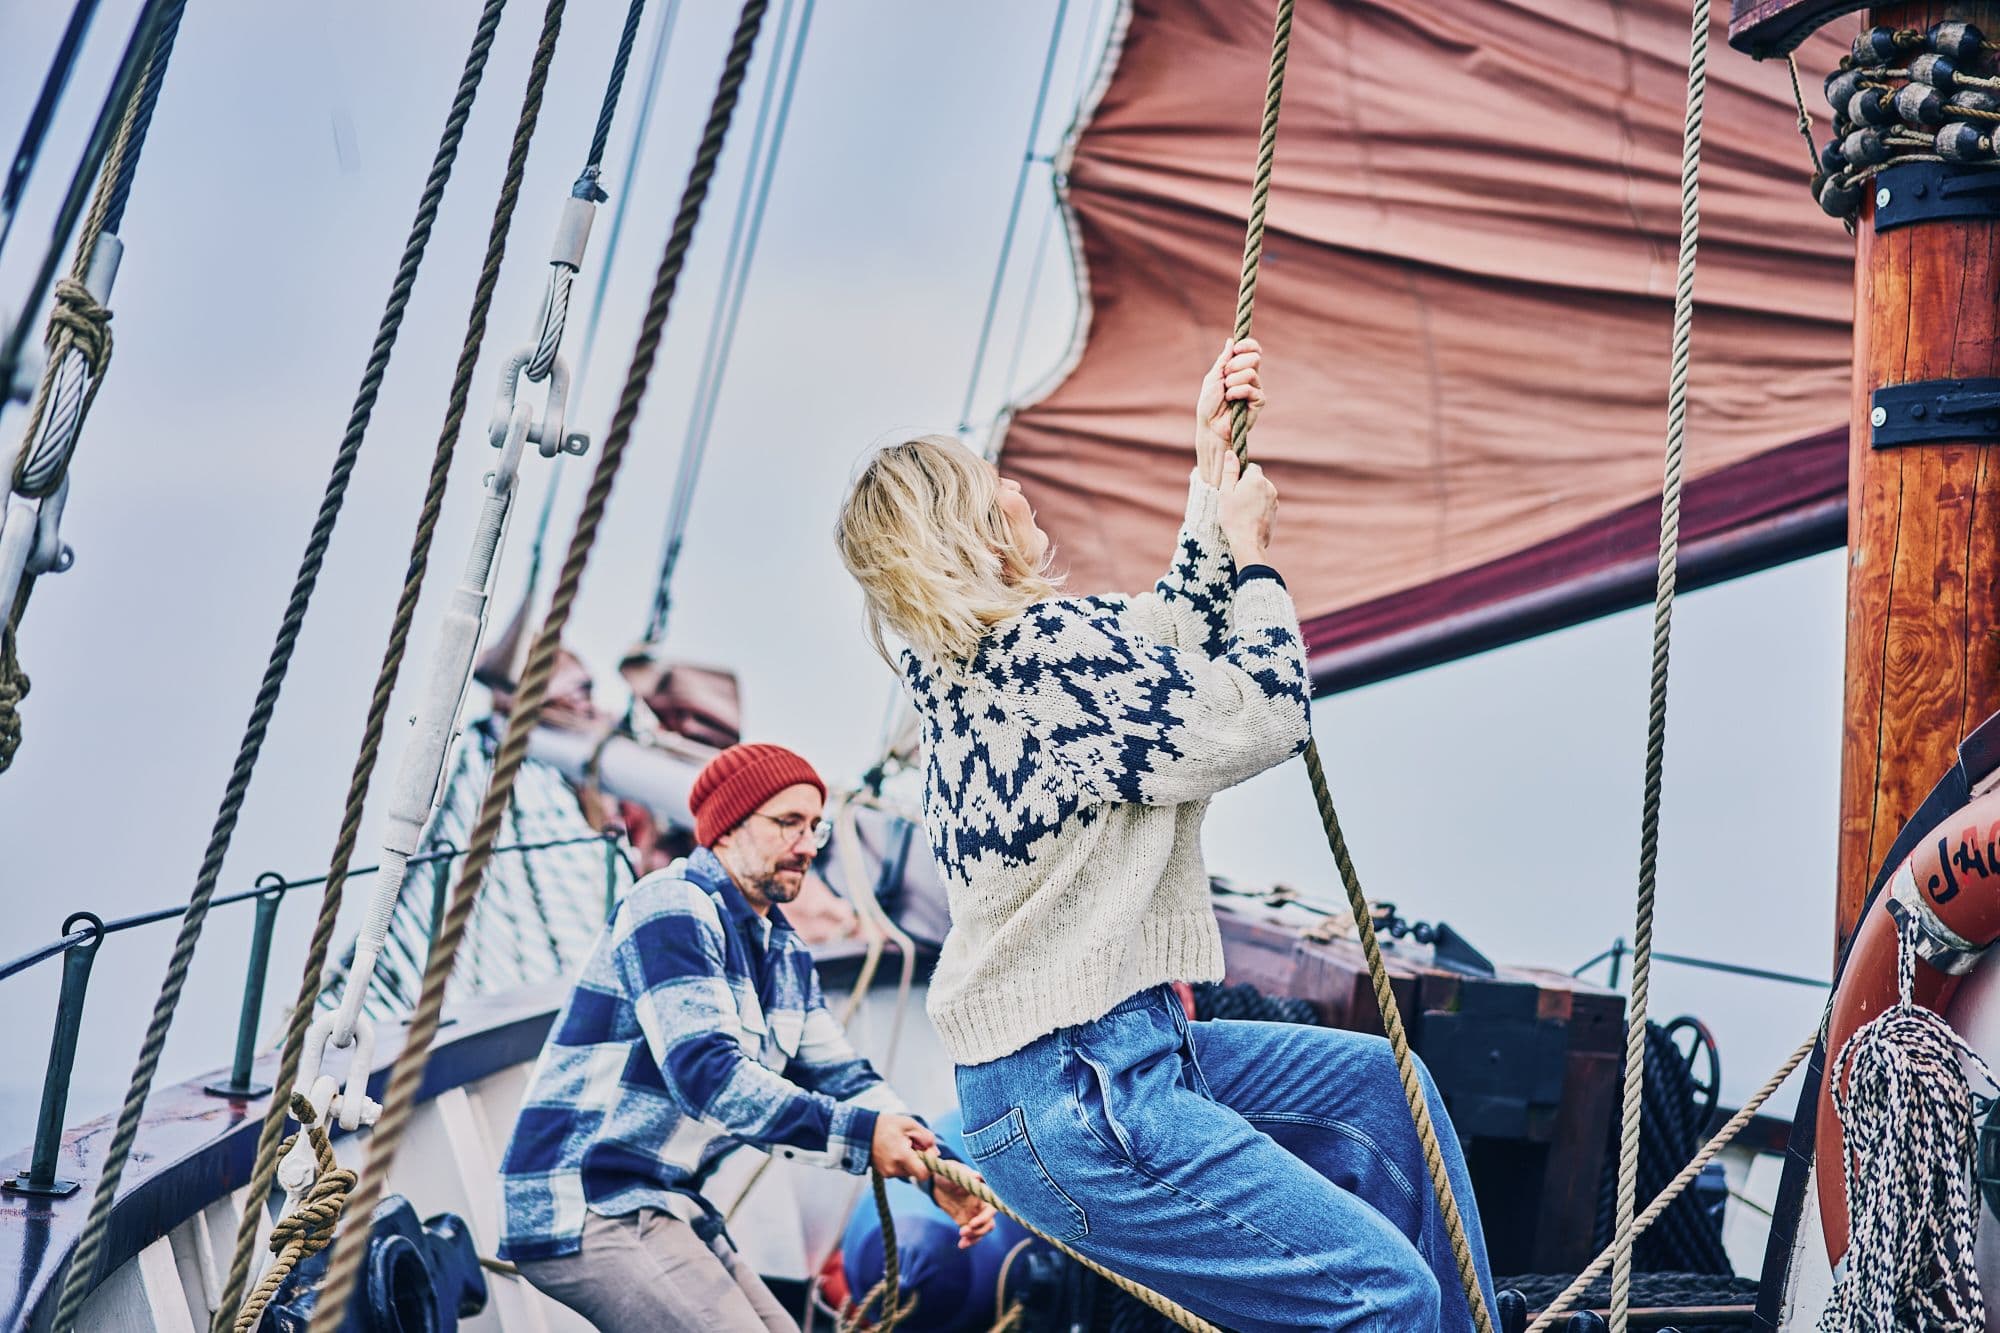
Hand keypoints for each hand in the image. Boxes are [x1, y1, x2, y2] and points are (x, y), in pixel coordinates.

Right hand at [869, 1113, 935, 1182]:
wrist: (861, 1131)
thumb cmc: (886, 1125)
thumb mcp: (909, 1124)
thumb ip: (926, 1137)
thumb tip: (936, 1152)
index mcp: (902, 1156)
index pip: (923, 1174)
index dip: (930, 1164)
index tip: (927, 1151)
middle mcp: (894, 1168)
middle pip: (917, 1171)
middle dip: (920, 1159)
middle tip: (913, 1143)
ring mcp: (888, 1173)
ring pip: (909, 1171)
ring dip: (910, 1160)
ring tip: (901, 1145)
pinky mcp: (884, 1173)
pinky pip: (899, 1170)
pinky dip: (901, 1162)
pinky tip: (895, 1150)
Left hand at [932, 1170, 997, 1248]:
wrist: (939, 1184)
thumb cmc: (949, 1174)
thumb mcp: (954, 1173)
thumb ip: (965, 1175)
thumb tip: (977, 1176)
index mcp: (983, 1191)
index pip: (993, 1205)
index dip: (986, 1216)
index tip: (973, 1222)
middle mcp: (984, 1203)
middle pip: (990, 1220)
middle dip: (980, 1229)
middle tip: (965, 1230)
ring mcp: (977, 1214)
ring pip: (985, 1229)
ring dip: (976, 1236)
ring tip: (962, 1236)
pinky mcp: (969, 1222)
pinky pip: (974, 1235)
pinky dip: (970, 1241)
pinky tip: (961, 1245)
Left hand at [1195, 338, 1264, 484]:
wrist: (1210, 426)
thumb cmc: (1209, 404)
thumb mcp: (1213, 377)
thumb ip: (1223, 360)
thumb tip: (1230, 341)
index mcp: (1240, 368)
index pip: (1253, 350)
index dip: (1248, 345)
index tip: (1236, 349)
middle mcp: (1250, 377)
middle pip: (1254, 357)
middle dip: (1235, 365)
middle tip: (1225, 378)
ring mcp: (1256, 389)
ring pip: (1251, 373)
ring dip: (1233, 382)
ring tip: (1226, 393)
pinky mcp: (1259, 401)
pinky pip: (1251, 388)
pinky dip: (1237, 393)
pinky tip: (1231, 401)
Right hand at [1216, 450, 1277, 565]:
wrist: (1248, 542)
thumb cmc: (1233, 517)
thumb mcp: (1225, 493)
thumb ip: (1229, 472)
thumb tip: (1231, 453)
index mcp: (1256, 479)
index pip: (1250, 467)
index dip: (1240, 475)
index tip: (1233, 487)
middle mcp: (1269, 487)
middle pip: (1256, 480)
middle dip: (1247, 486)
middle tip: (1235, 501)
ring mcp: (1274, 500)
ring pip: (1261, 492)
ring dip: (1253, 497)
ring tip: (1241, 512)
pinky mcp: (1276, 512)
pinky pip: (1265, 504)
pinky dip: (1258, 508)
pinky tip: (1249, 518)